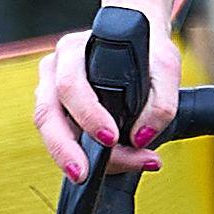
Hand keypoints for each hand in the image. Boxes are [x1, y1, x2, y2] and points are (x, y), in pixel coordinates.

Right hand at [31, 18, 175, 176]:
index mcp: (76, 50)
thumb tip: (141, 138)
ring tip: (88, 176)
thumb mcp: (165, 68)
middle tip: (83, 173)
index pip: (71, 85)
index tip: (111, 137)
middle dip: (64, 147)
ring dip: (66, 154)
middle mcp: (57, 68)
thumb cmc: (146, 49)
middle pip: (47, 112)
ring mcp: (51, 88)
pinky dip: (75, 151)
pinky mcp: (56, 107)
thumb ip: (161, 104)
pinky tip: (97, 164)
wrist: (137, 38)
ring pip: (47, 127)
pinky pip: (58, 133)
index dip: (88, 114)